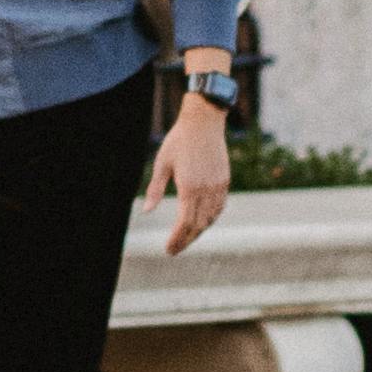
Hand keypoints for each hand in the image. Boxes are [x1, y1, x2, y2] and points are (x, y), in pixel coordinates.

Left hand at [147, 83, 231, 252]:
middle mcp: (206, 189)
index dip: (177, 239)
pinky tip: (202, 222)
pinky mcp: (224, 180)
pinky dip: (211, 219)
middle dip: (186, 240)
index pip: (184, 223)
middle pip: (198, 225)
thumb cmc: (178, 140)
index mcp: (189, 187)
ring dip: (199, 231)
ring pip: (211, 218)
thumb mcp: (162, 163)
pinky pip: (219, 207)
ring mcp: (218, 185)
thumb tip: (146, 211)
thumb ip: (155, 189)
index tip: (168, 249)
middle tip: (174, 250)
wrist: (204, 121)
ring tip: (186, 239)